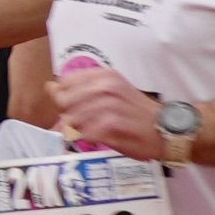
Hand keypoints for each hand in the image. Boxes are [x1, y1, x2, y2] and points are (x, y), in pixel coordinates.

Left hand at [50, 52, 170, 161]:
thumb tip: (49, 88)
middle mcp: (105, 86)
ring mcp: (108, 105)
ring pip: (71, 120)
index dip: (63, 99)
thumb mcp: (110, 91)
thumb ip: (81, 89)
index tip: (74, 108)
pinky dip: (86, 140)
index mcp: (104, 75)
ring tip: (93, 132)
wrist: (166, 128)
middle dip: (66, 116)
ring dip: (77, 130)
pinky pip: (84, 134)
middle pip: (63, 102)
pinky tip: (98, 139)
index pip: (64, 83)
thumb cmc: (137, 112)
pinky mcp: (112, 125)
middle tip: (84, 124)